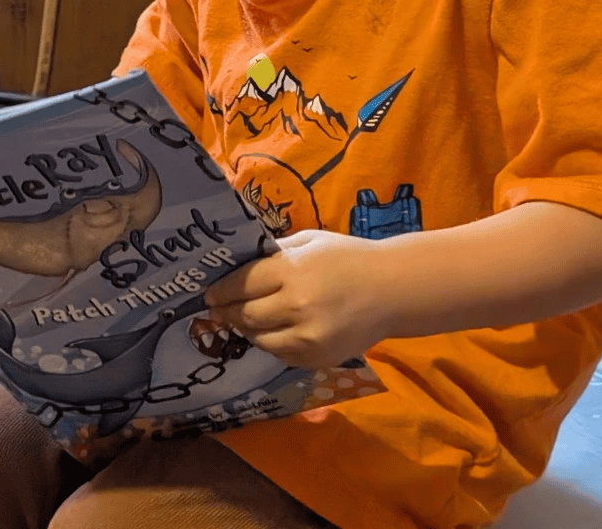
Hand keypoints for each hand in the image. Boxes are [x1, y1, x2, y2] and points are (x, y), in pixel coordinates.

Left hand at [204, 229, 393, 368]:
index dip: (220, 290)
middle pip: (245, 315)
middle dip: (225, 312)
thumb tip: (242, 261)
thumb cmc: (350, 257)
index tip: (208, 293)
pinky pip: (280, 354)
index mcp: (292, 271)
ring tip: (240, 320)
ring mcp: (307, 337)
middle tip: (214, 309)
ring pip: (259, 339)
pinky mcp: (317, 358)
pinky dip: (271, 343)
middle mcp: (296, 306)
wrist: (392, 290)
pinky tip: (270, 331)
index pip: (242, 284)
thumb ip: (276, 252)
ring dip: (246, 329)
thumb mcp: (310, 241)